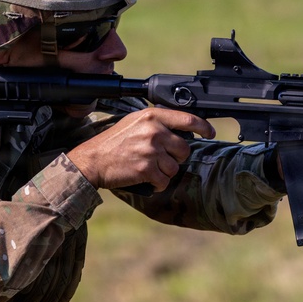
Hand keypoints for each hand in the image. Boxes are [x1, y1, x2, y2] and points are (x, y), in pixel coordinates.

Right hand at [67, 108, 215, 190]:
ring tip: (148, 168)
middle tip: (160, 159)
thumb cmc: (113, 142)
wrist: (93, 160)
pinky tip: (147, 179)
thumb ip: (156, 123)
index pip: (187, 119)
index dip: (203, 127)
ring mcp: (151, 150)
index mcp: (152, 116)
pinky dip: (158, 184)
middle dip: (176, 158)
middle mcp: (154, 131)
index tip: (210, 133)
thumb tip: (181, 130)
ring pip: (175, 167)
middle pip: (184, 149)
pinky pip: (164, 181)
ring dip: (165, 173)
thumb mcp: (134, 122)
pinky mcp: (146, 169)